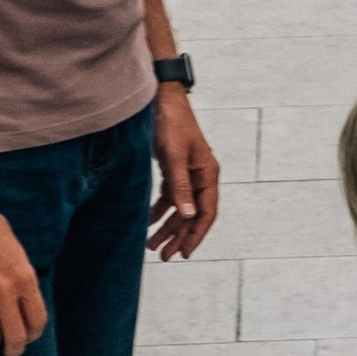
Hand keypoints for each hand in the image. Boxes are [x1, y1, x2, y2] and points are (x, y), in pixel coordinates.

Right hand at [0, 194, 45, 355]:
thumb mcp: (19, 255)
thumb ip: (23, 283)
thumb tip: (23, 308)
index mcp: (25, 280)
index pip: (37, 322)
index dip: (34, 333)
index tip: (29, 334)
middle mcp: (3, 292)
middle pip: (15, 338)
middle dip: (15, 348)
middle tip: (12, 349)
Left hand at [149, 81, 219, 259]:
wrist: (162, 99)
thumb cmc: (172, 123)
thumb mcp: (174, 156)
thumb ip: (180, 187)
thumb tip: (188, 216)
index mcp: (207, 174)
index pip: (206, 212)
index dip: (196, 235)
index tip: (183, 253)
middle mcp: (200, 177)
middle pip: (192, 214)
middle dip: (178, 236)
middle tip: (164, 256)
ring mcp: (187, 174)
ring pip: (180, 208)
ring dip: (167, 226)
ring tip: (152, 245)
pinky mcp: (174, 169)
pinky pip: (170, 197)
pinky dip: (160, 210)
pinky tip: (149, 222)